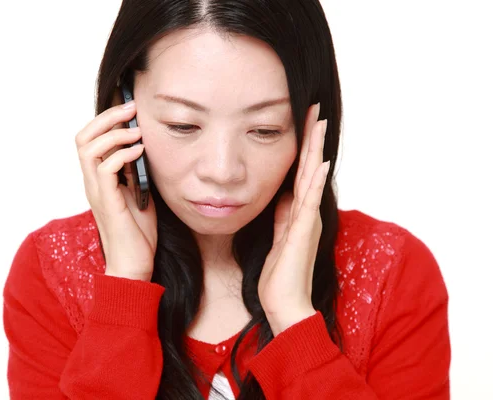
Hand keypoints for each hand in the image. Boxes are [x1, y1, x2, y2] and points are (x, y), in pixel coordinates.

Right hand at [75, 89, 156, 281]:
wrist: (134, 264)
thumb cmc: (137, 232)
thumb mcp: (139, 193)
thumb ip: (134, 172)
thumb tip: (143, 148)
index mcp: (98, 180)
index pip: (89, 141)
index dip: (105, 121)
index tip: (130, 110)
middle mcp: (92, 183)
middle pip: (83, 138)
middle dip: (107, 117)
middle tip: (131, 109)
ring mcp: (97, 192)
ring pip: (89, 148)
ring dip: (115, 133)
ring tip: (137, 132)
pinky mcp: (108, 202)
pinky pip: (105, 168)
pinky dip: (122, 154)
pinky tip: (140, 153)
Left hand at [257, 103, 329, 335]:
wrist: (283, 304)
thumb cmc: (279, 275)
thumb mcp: (276, 237)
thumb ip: (281, 215)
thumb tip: (281, 194)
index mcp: (298, 212)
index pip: (301, 171)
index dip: (302, 146)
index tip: (302, 121)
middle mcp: (307, 212)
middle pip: (310, 167)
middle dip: (311, 138)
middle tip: (315, 108)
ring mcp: (307, 221)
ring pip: (312, 177)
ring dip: (316, 150)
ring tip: (319, 123)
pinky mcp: (303, 232)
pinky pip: (309, 202)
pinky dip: (315, 181)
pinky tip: (320, 162)